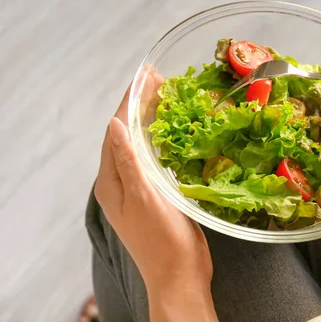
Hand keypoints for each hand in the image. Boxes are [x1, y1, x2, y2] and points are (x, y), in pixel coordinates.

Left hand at [94, 72, 216, 320]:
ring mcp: (135, 189)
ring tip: (164, 96)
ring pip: (138, 145)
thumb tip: (114, 124)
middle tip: (156, 78)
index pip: (115, 131)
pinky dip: (158, 139)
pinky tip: (170, 132)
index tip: (144, 75)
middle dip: (137, 105)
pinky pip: (150, 158)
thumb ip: (128, 161)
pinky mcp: (152, 194)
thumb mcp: (145, 198)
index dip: (128, 101)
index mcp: (111, 182)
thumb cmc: (163, 240)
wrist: (179, 275)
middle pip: (124, 134)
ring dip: (147, 119)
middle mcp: (118, 182)